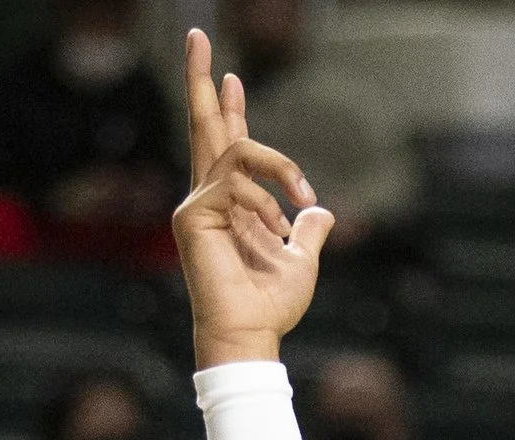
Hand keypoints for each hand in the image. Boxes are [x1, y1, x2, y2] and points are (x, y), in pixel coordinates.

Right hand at [172, 29, 331, 368]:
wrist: (252, 331)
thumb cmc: (272, 303)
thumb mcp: (303, 258)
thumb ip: (309, 230)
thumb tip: (321, 210)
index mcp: (231, 201)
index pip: (227, 143)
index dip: (231, 106)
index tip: (233, 75)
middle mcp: (208, 195)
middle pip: (204, 124)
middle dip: (200, 77)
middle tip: (196, 33)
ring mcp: (197, 203)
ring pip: (237, 147)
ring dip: (280, 166)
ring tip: (299, 195)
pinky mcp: (194, 214)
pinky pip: (238, 183)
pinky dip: (266, 202)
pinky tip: (274, 229)